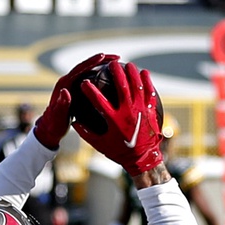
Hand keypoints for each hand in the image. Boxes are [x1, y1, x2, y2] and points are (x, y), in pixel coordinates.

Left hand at [34, 51, 115, 148]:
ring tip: (117, 64)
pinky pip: (91, 79)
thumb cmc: (54, 124)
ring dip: (103, 66)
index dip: (92, 62)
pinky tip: (112, 78)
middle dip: (101, 60)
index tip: (103, 56)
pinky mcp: (77, 90)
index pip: (79, 69)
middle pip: (87, 66)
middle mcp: (68, 81)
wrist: (51, 129)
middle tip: (117, 57)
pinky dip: (101, 75)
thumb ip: (61, 104)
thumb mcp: (58, 116)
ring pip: (90, 71)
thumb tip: (66, 92)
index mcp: (64, 84)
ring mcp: (73, 85)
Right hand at [74, 61, 164, 175]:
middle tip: (111, 64)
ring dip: (132, 73)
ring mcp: (140, 111)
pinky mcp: (150, 112)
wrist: (143, 160)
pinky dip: (147, 81)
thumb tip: (74, 123)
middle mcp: (127, 113)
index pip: (98, 100)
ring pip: (137, 86)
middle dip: (116, 72)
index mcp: (114, 120)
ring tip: (128, 64)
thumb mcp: (100, 145)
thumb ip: (86, 133)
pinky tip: (144, 73)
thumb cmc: (120, 153)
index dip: (90, 90)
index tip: (84, 83)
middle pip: (121, 86)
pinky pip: (149, 93)